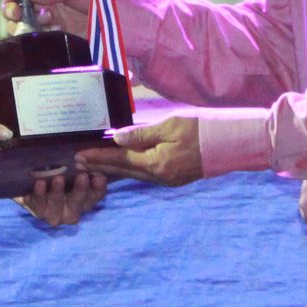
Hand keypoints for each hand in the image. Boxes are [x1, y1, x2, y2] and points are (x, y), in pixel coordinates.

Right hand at [1, 0, 96, 36]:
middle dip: (12, 8)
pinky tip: (51, 30)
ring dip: (23, 22)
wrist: (131, 22)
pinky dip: (38, 34)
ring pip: (25, 23)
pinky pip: (39, 37)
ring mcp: (54, 20)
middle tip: (16, 11)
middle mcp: (50, 2)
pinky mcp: (59, 38)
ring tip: (39, 20)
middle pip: (20, 5)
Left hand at [16, 170, 106, 227]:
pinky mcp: (39, 211)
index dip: (99, 188)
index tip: (99, 177)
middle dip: (80, 189)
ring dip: (58, 191)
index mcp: (85, 200)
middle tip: (82, 175)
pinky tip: (40, 183)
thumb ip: (83, 166)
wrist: (36, 190)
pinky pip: (38, 204)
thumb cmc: (62, 177)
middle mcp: (73, 210)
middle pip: (79, 201)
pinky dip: (39, 193)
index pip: (96, 195)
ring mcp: (55, 213)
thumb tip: (87, 155)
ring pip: (57, 203)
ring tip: (58, 178)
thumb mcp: (74, 172)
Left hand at [74, 116, 203, 186]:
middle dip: (101, 166)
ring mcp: (167, 180)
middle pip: (124, 171)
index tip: (79, 156)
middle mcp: (159, 177)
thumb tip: (117, 138)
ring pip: (134, 174)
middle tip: (78, 164)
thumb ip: (142, 134)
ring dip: (114, 169)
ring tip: (94, 165)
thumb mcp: (169, 126)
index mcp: (156, 163)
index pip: (121, 160)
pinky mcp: (173, 178)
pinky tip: (121, 166)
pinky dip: (130, 169)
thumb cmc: (200, 130)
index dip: (99, 157)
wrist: (228, 144)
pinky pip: (145, 174)